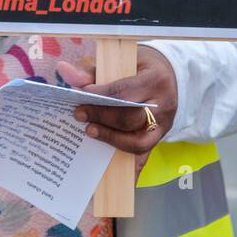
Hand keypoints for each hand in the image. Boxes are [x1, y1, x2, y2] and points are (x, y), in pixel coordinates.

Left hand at [65, 46, 177, 176]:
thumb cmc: (141, 67)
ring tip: (89, 132)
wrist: (171, 75)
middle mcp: (163, 105)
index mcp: (155, 80)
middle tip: (79, 115)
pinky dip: (128, 168)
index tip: (79, 95)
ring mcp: (163, 126)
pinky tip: (110, 176)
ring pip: (138, 141)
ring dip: (111, 139)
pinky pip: (143, 156)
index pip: (124, 91)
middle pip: (131, 117)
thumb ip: (94, 70)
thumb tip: (65, 73)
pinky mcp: (159, 139)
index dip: (100, 95)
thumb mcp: (123, 60)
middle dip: (102, 117)